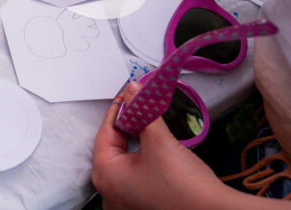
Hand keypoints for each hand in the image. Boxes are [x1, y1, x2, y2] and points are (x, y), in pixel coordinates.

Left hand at [92, 82, 231, 209]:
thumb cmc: (186, 188)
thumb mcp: (159, 141)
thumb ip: (143, 111)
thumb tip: (134, 91)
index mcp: (105, 177)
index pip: (105, 133)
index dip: (119, 110)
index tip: (129, 95)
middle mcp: (109, 192)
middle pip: (113, 146)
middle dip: (127, 124)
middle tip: (139, 105)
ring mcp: (124, 201)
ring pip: (124, 160)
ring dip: (134, 140)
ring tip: (146, 121)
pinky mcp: (140, 203)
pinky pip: (133, 174)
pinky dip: (140, 157)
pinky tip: (152, 145)